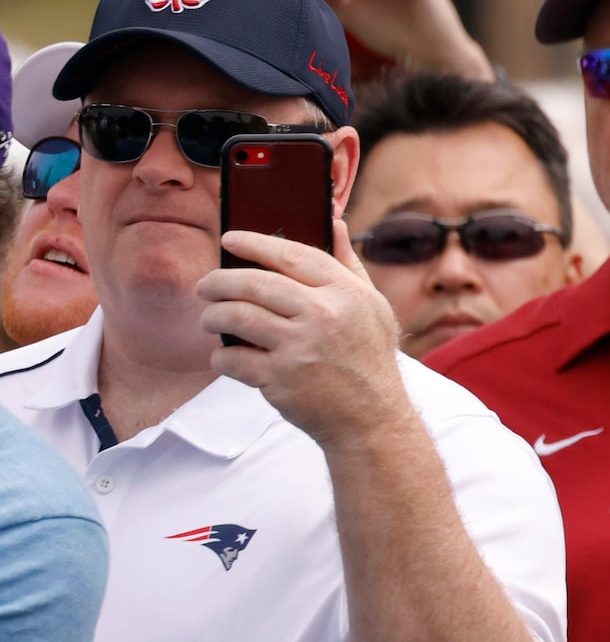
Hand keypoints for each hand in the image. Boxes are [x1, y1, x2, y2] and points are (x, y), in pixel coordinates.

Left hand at [198, 226, 411, 446]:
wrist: (372, 418)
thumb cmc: (369, 359)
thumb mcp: (373, 307)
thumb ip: (349, 265)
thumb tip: (334, 223)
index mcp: (346, 293)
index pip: (292, 256)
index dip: (255, 244)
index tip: (229, 239)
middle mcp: (324, 316)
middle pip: (254, 283)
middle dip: (219, 281)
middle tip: (205, 286)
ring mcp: (300, 347)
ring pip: (236, 315)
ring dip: (212, 315)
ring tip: (208, 319)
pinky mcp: (280, 378)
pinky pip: (232, 357)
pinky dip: (221, 356)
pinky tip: (226, 356)